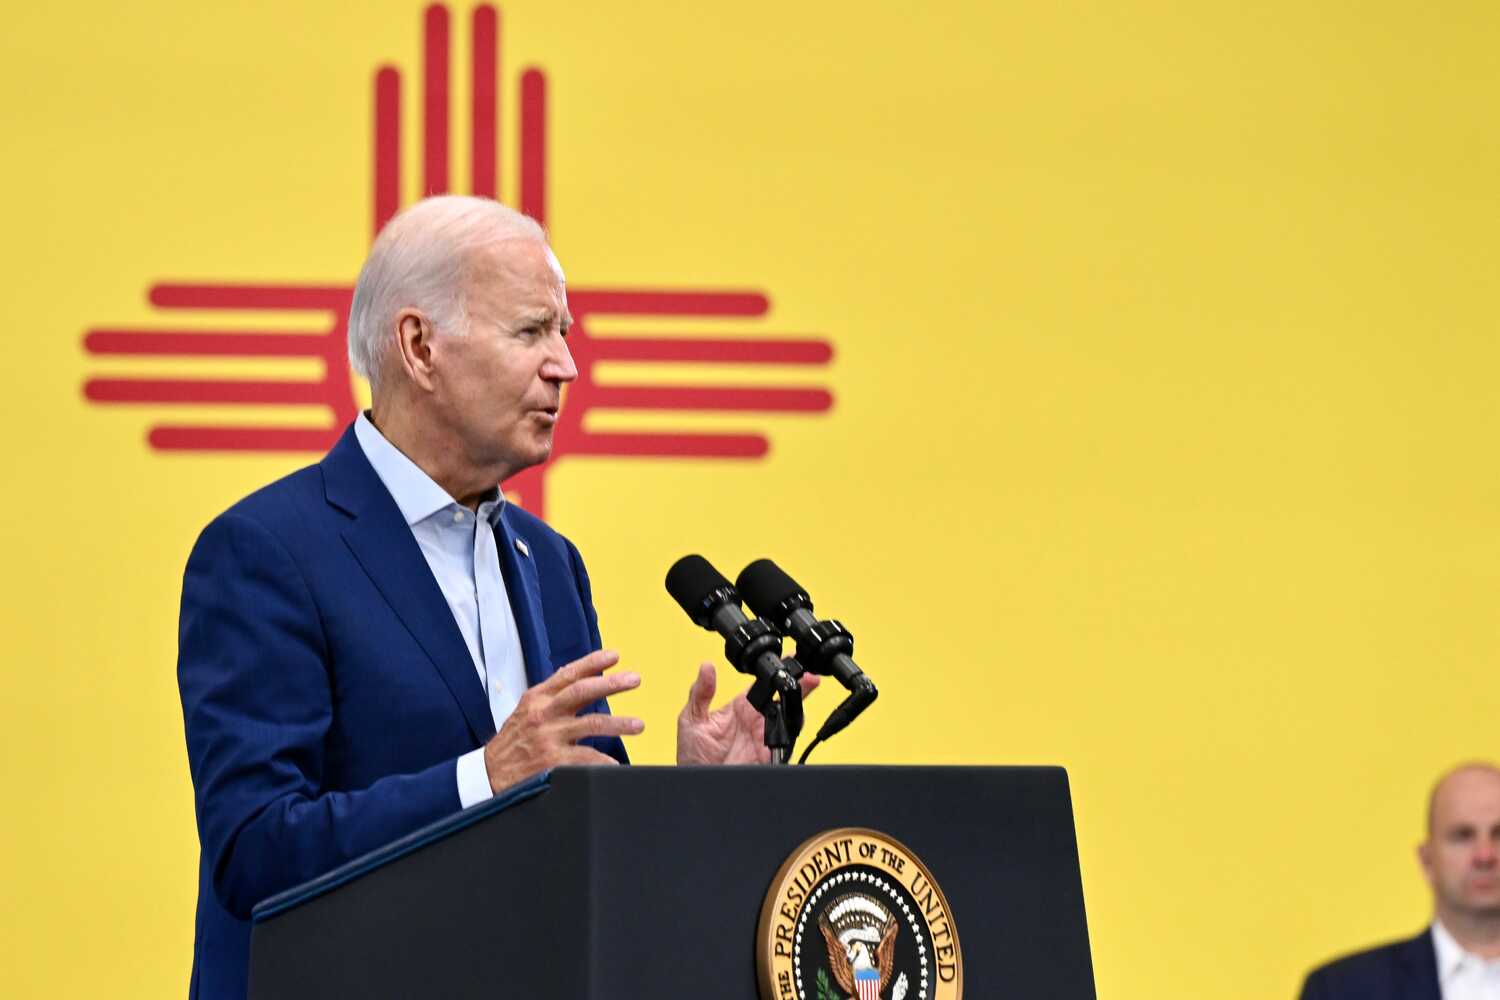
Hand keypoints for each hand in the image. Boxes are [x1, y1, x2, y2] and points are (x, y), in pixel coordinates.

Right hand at [483, 649, 642, 792]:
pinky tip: (616, 763)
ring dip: (619, 723)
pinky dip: (604, 760)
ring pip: (591, 723)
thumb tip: (576, 675)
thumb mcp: (525, 711)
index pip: (568, 674)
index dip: (592, 663)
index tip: (614, 656)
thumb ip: (550, 695)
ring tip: (638, 724)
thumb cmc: (512, 742)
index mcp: (537, 698)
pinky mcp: (552, 761)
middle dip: (612, 684)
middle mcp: (543, 714)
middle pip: (582, 692)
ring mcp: (549, 738)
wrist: (489, 775)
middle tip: (634, 679)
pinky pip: (586, 758)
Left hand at [676, 663, 819, 764]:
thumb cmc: (693, 757)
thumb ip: (700, 693)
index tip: (783, 660)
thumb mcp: (691, 720)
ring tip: (807, 685)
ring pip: (788, 717)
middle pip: (781, 698)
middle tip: (806, 673)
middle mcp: (754, 721)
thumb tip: (706, 667)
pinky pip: (786, 740)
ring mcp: (763, 737)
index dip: (773, 672)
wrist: (698, 787)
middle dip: (796, 683)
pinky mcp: (769, 753)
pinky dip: (792, 729)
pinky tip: (795, 715)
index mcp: (739, 708)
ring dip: (798, 702)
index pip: (761, 685)